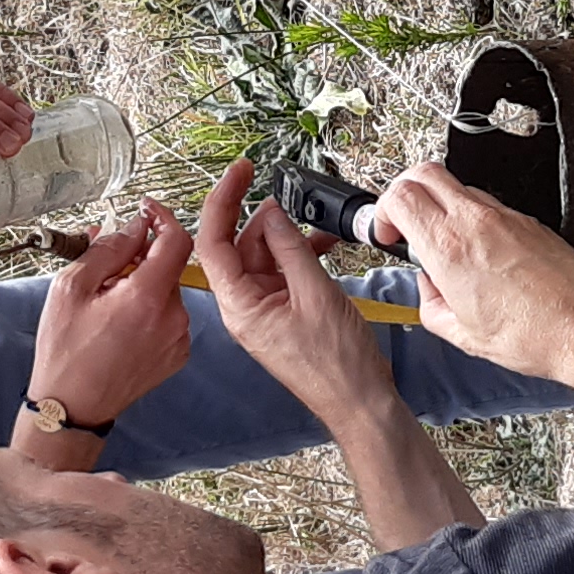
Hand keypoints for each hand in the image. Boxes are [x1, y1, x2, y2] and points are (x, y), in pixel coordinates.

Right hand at [32, 197, 195, 435]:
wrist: (73, 406)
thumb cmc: (66, 349)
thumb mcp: (71, 287)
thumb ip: (108, 249)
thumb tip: (134, 226)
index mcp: (148, 298)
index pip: (177, 240)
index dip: (162, 218)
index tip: (145, 211)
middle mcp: (173, 318)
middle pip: (169, 267)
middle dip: (141, 258)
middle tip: (105, 268)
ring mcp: (179, 339)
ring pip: (167, 291)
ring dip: (142, 285)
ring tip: (106, 303)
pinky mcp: (177, 354)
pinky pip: (168, 317)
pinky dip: (148, 310)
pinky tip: (119, 324)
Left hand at [194, 159, 396, 423]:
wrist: (360, 401)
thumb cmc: (337, 363)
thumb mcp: (315, 292)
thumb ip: (290, 247)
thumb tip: (271, 213)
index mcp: (239, 306)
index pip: (213, 243)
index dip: (221, 201)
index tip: (239, 172)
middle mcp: (244, 307)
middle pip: (239, 246)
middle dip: (265, 220)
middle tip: (290, 199)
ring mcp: (264, 311)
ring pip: (264, 257)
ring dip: (288, 238)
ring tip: (317, 229)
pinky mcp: (284, 314)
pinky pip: (283, 274)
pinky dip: (300, 256)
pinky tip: (323, 246)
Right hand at [363, 161, 573, 384]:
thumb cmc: (536, 335)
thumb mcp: (463, 334)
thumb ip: (430, 304)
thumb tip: (428, 288)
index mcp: (450, 248)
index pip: (400, 196)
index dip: (383, 211)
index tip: (388, 233)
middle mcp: (476, 222)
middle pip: (424, 172)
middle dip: (405, 192)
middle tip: (407, 223)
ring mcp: (505, 217)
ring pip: (458, 186)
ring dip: (441, 206)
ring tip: (448, 244)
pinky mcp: (528, 221)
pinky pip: (489, 206)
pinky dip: (473, 219)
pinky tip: (482, 254)